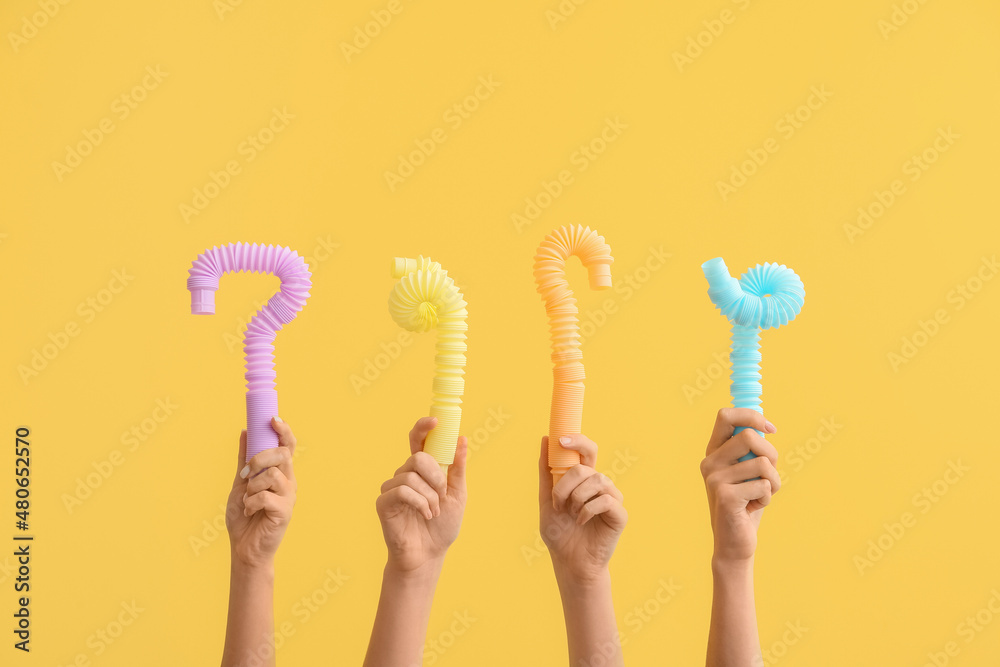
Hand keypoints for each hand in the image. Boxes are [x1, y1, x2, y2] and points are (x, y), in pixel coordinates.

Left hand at [225, 417, 297, 569]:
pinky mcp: (284, 511)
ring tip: (248, 498)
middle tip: (246, 472)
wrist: (244, 547)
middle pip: (282, 455)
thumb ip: (245, 459)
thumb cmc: (245, 516)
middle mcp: (288, 482)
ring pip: (272, 475)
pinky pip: (266, 496)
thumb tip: (246, 431)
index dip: (283, 430)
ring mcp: (288, 497)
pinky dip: (251, 502)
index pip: (287, 445)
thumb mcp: (241, 482)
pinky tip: (250, 510)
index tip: (273, 419)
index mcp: (280, 472)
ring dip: (252, 485)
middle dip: (260, 458)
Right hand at [375, 417, 467, 573]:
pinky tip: (425, 514)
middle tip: (442, 495)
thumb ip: (457, 468)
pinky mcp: (384, 502)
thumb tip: (462, 439)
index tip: (436, 421)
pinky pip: (403, 491)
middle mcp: (405, 474)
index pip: (418, 441)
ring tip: (434, 512)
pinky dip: (420, 503)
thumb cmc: (442, 526)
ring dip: (430, 496)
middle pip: (418, 457)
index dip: (423, 427)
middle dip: (436, 476)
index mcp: (422, 470)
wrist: (429, 555)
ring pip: (411, 475)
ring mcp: (392, 487)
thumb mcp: (457, 494)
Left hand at [539, 435, 626, 583]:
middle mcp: (599, 484)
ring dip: (576, 498)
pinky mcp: (619, 514)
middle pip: (585, 467)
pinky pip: (605, 500)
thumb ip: (546, 471)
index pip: (587, 450)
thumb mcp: (546, 499)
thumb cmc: (559, 532)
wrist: (569, 561)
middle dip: (566, 484)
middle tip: (558, 503)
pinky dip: (587, 510)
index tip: (561, 440)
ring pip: (597, 480)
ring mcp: (611, 498)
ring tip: (571, 514)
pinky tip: (581, 521)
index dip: (577, 441)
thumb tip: (545, 438)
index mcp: (583, 479)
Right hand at [700, 408, 780, 564]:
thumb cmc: (746, 504)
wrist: (734, 542)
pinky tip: (754, 507)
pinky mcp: (725, 496)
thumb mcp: (748, 472)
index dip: (751, 416)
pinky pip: (763, 485)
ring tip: (761, 495)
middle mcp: (709, 462)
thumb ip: (752, 450)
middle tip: (769, 473)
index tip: (771, 429)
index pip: (726, 416)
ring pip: (762, 463)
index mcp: (714, 451)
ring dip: (773, 481)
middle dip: (770, 454)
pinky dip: (767, 497)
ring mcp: (714, 478)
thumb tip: (766, 427)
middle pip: (749, 436)